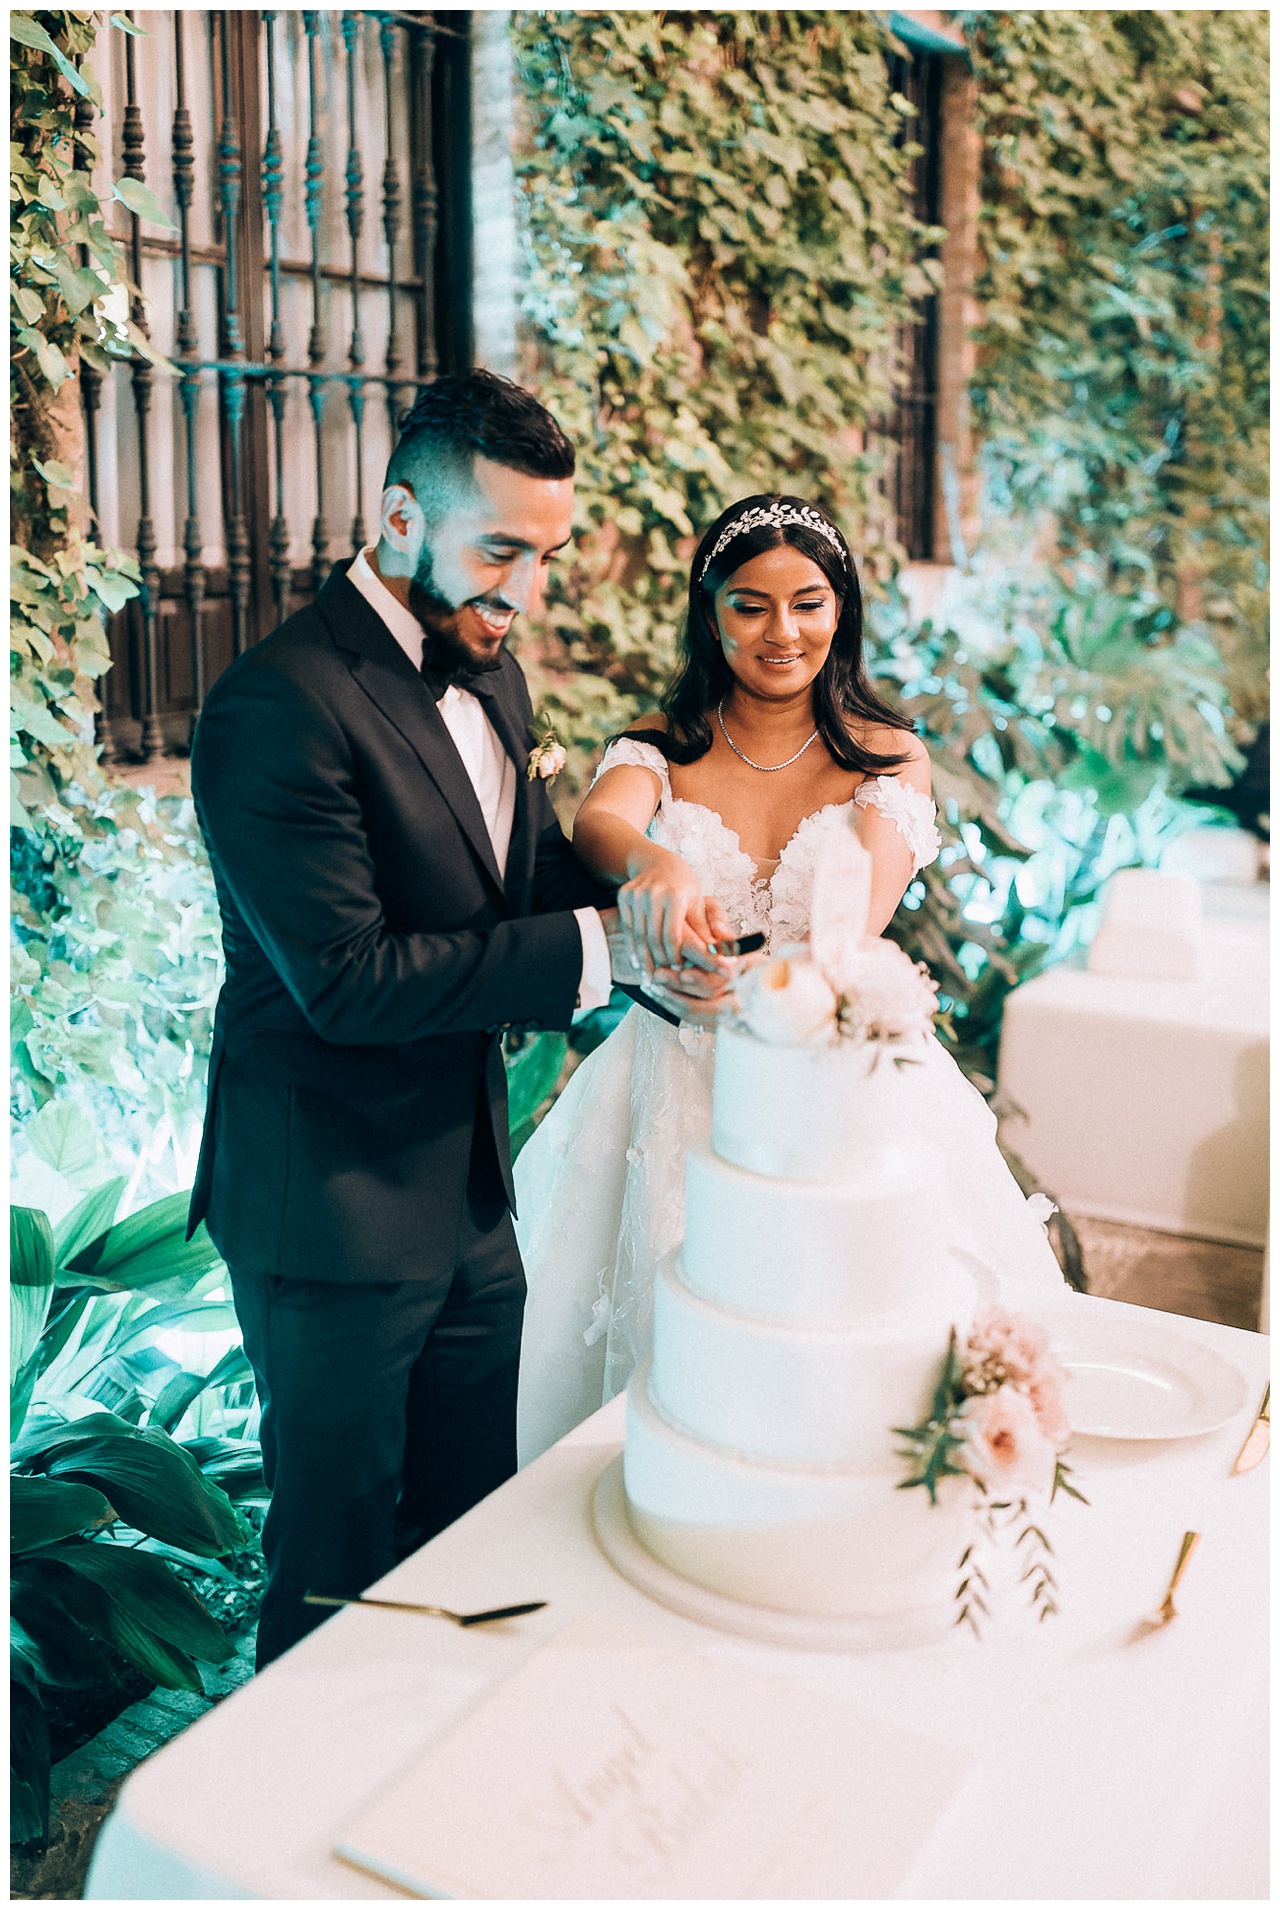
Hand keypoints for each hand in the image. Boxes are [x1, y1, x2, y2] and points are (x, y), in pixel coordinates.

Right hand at [616, 849, 731, 971]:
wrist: (658, 863)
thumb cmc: (684, 886)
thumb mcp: (698, 904)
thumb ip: (705, 929)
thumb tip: (718, 953)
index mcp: (676, 895)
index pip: (672, 934)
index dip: (674, 955)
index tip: (679, 970)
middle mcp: (654, 893)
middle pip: (653, 936)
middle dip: (658, 960)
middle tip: (662, 979)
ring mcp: (637, 894)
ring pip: (638, 934)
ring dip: (643, 958)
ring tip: (648, 976)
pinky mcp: (625, 895)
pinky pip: (628, 927)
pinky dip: (633, 945)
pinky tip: (637, 961)